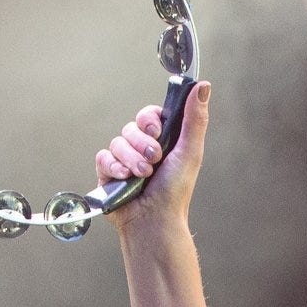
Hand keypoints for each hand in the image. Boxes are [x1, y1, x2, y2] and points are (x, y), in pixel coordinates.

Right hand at [97, 80, 211, 231]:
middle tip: (154, 160)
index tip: (157, 129)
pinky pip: (103, 157)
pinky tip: (125, 179)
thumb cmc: (175, 191)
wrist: (155, 220)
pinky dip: (114, 167)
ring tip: (143, 176)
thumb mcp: (190, 151)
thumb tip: (203, 86)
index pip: (149, 115)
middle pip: (131, 127)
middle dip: (143, 144)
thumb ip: (195, 119)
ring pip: (118, 142)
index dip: (150, 119)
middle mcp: (142, 149)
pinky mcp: (108, 173)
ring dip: (132, 159)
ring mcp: (124, 161)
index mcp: (163, 142)